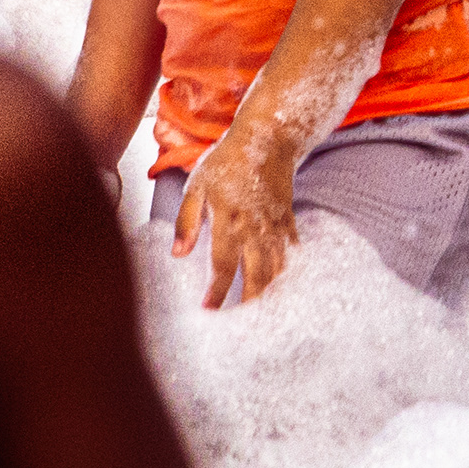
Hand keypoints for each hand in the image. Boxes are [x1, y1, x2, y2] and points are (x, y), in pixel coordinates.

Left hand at [171, 118, 300, 308]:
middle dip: (249, 303)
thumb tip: (178, 255)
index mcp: (229, 219)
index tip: (208, 312)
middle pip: (255, 274)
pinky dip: (287, 274)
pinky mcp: (287, 221)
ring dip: (269, 294)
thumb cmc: (228, 161)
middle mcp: (255, 226)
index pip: (224, 265)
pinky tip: (284, 292)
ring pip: (275, 268)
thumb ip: (187, 220)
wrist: (268, 137)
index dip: (217, 292)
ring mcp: (275, 224)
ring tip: (263, 319)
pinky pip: (290, 253)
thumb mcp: (198, 185)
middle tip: (243, 330)